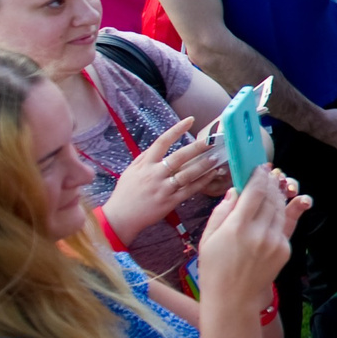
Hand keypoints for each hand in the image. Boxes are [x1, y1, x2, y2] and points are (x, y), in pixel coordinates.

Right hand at [101, 125, 228, 232]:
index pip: (162, 142)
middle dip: (197, 147)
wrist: (120, 217)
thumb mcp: (131, 171)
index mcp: (145, 164)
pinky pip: (189, 190)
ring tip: (216, 157)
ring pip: (187, 174)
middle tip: (212, 139)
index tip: (190, 120)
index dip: (176, 129)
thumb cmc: (125, 192)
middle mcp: (154, 174)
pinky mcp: (169, 202)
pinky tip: (212, 175)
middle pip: (179, 157)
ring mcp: (163, 188)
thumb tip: (160, 144)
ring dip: (203, 165)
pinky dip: (202, 182)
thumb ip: (145, 157)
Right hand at [192, 164, 304, 312]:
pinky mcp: (284, 250)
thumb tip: (235, 191)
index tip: (260, 167)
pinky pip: (285, 225)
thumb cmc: (214, 269)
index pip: (254, 192)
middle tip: (268, 173)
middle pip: (271, 197)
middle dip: (270, 183)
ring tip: (274, 186)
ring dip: (278, 195)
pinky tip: (280, 205)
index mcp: (237, 227)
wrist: (232, 300)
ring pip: (280, 209)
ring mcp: (275, 241)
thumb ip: (222, 212)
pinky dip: (283, 213)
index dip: (259, 176)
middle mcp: (259, 232)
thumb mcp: (208, 239)